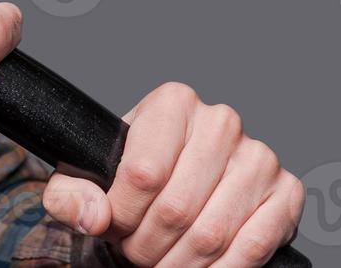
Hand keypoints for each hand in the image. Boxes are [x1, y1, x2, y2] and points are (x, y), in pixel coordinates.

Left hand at [41, 82, 304, 265]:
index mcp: (172, 103)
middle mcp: (220, 122)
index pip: (143, 172)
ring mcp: (258, 157)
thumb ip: (70, 194)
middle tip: (135, 253)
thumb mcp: (84, 175)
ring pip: (212, 232)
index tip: (111, 228)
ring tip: (161, 261)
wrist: (172, 181)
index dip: (122, 214)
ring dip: (181, 262)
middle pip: (177, 208)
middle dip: (148, 245)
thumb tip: (94, 215)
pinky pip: (254, 245)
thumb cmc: (127, 175)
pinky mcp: (286, 192)